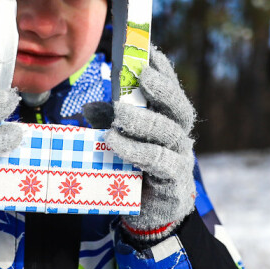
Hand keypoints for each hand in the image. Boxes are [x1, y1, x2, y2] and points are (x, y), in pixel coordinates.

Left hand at [86, 46, 196, 244]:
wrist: (149, 216)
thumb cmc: (135, 171)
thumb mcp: (122, 141)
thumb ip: (112, 123)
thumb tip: (89, 108)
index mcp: (170, 122)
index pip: (172, 91)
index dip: (164, 70)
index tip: (149, 52)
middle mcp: (180, 137)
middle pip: (179, 108)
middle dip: (162, 89)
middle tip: (142, 75)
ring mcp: (180, 159)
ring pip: (167, 133)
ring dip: (141, 120)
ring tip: (117, 112)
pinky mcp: (173, 182)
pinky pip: (158, 161)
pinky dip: (135, 150)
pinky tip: (115, 143)